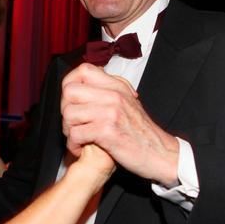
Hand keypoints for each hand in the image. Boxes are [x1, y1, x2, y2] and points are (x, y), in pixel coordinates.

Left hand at [61, 63, 179, 185]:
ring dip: (68, 130)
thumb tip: (86, 82)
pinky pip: (76, 134)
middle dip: (65, 109)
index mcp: (117, 86)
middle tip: (72, 123)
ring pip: (69, 114)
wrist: (160, 153)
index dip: (70, 83)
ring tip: (76, 138)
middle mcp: (113, 95)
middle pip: (70, 91)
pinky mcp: (107, 132)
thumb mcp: (129, 102)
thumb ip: (110, 90)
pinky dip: (73, 145)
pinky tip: (80, 149)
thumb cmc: (141, 132)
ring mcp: (110, 112)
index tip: (70, 99)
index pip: (83, 70)